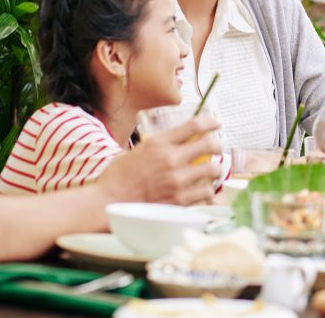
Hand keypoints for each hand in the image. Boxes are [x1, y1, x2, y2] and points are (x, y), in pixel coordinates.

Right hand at [99, 114, 222, 204]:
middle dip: (217, 145)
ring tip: (211, 171)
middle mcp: (171, 159)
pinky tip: (202, 190)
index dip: (210, 122)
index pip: (194, 125)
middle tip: (217, 148)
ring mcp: (177, 180)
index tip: (216, 123)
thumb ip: (158, 146)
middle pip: (210, 145)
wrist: (108, 202)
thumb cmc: (117, 177)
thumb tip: (177, 143)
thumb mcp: (137, 151)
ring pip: (213, 169)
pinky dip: (206, 191)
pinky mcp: (179, 200)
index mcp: (159, 143)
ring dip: (214, 169)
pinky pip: (206, 192)